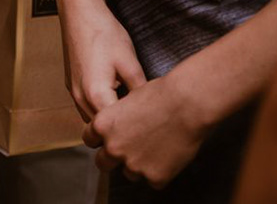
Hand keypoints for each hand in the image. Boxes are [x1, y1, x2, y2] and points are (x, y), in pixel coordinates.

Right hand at [60, 0, 147, 122]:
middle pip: (103, 129)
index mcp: (96, 95)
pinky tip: (118, 99)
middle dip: (122, 131)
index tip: (154, 130)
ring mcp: (73, 92)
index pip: (118, 129)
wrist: (79, 12)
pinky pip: (87, 107)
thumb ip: (140, 91)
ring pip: (93, 120)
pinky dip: (101, 110)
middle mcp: (80, 98)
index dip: (137, 132)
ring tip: (133, 115)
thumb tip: (153, 111)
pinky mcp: (71, 85)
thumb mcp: (130, 63)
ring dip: (110, 121)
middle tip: (146, 127)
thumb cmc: (105, 34)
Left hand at [84, 72, 210, 187]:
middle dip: (112, 159)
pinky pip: (154, 180)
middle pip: (103, 163)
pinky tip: (170, 156)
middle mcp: (113, 148)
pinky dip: (161, 172)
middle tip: (128, 152)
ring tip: (155, 150)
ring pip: (129, 174)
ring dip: (138, 165)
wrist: (187, 105)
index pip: (89, 140)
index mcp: (103, 126)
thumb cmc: (160, 95)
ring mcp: (134, 165)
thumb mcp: (127, 100)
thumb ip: (116, 119)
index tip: (110, 138)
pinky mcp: (155, 176)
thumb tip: (117, 126)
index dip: (100, 139)